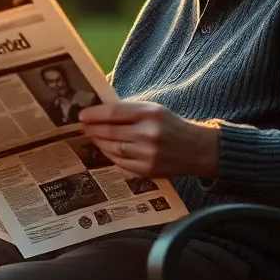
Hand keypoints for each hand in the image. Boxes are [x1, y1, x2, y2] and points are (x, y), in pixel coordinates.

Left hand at [79, 101, 218, 178]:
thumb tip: (100, 110)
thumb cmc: (172, 126)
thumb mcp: (155, 109)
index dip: (95, 114)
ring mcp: (147, 154)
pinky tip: (106, 148)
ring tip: (93, 136)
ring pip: (112, 147)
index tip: (82, 115)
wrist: (197, 150)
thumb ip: (130, 109)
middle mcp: (148, 133)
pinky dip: (110, 154)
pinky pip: (120, 162)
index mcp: (150, 113)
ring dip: (99, 141)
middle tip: (84, 126)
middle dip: (93, 128)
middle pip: (110, 131)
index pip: (115, 112)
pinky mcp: (147, 170)